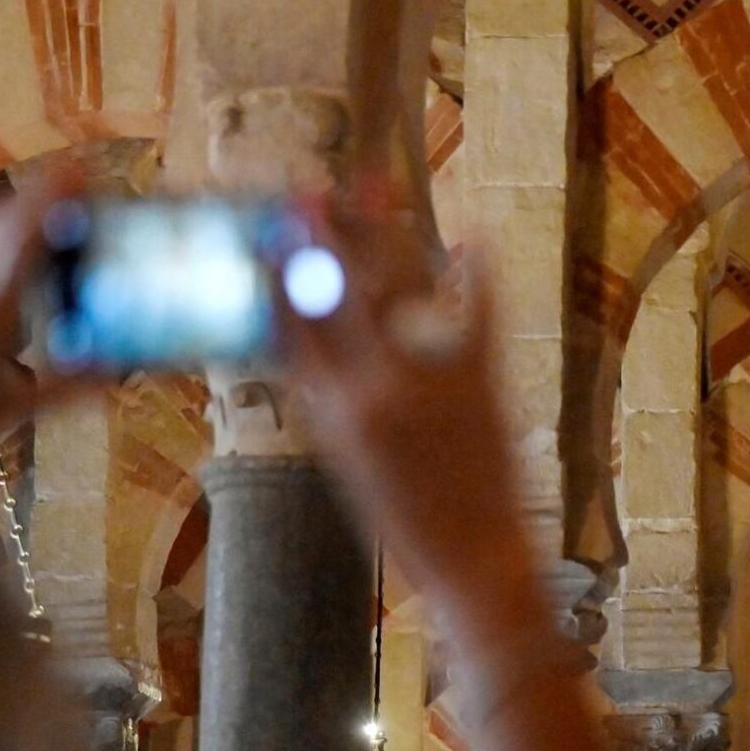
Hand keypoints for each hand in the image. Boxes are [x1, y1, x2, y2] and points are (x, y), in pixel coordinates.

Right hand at [280, 179, 536, 640]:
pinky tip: (471, 231)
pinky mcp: (481, 384)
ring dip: (382, 230)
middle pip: (332, 294)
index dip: (277, 275)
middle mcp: (367, 394)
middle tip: (308, 186)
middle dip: (318, 233)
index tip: (269, 232)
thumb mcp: (347, 468)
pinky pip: (477, 308)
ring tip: (376, 183)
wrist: (476, 567)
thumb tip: (317, 352)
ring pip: (394, 288)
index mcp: (327, 417)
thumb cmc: (409, 525)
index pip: (287, 329)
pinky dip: (476, 266)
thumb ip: (333, 405)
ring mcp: (424, 384)